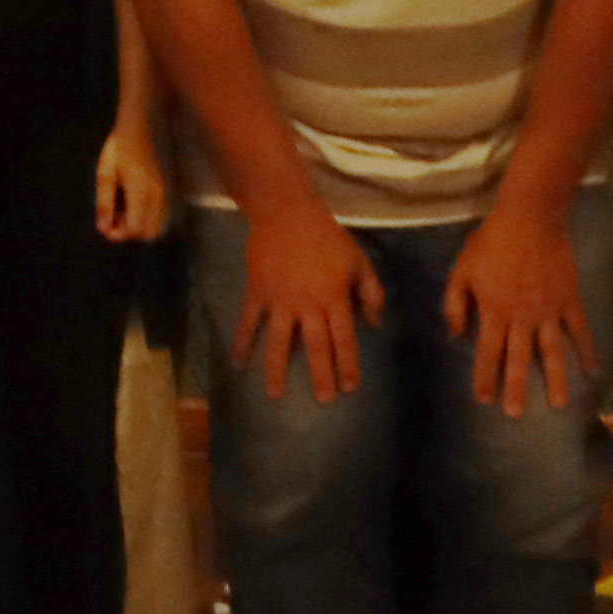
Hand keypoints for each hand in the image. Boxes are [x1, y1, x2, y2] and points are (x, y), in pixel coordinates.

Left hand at [91, 126, 177, 246]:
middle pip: (149, 233)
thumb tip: (103, 229)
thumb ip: (104, 202)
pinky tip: (133, 202)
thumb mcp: (105, 172)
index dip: (119, 235)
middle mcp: (158, 196)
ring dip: (139, 225)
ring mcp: (166, 193)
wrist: (142, 125)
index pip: (136, 229)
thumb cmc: (120, 146)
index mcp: (141, 191)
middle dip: (130, 232)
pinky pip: (161, 216)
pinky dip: (147, 217)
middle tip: (113, 217)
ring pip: (157, 226)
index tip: (105, 227)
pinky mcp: (169, 189)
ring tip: (121, 208)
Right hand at [231, 198, 368, 401]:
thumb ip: (371, 293)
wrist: (286, 214)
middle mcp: (308, 304)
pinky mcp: (258, 294)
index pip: (344, 339)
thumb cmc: (328, 238)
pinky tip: (238, 363)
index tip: (351, 387)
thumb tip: (374, 324)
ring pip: (280, 341)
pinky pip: (249, 322)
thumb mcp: (359, 261)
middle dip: (321, 375)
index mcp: (334, 298)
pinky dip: (243, 342)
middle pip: (316, 346)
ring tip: (275, 394)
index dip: (348, 364)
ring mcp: (280, 301)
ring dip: (277, 369)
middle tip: (324, 399)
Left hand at [445, 195, 595, 415]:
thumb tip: (453, 334)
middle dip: (515, 389)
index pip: (488, 353)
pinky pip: (580, 331)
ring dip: (554, 380)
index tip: (484, 400)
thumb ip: (455, 303)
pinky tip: (594, 370)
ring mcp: (549, 311)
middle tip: (515, 415)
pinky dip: (588, 351)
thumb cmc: (491, 242)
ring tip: (558, 405)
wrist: (530, 219)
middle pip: (518, 360)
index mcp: (494, 311)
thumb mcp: (462, 270)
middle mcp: (522, 318)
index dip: (485, 378)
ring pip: (552, 352)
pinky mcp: (570, 300)